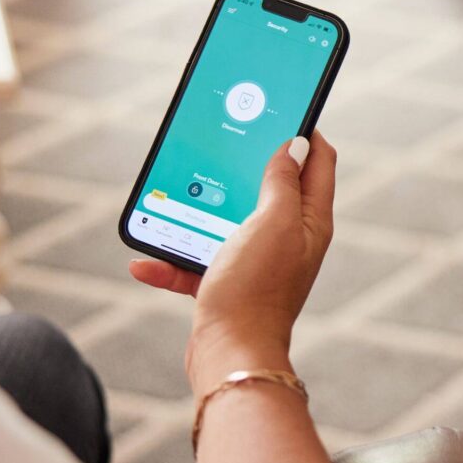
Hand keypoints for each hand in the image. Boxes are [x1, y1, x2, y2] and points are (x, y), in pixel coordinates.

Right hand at [129, 131, 335, 396]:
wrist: (230, 355)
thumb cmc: (256, 287)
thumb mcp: (273, 221)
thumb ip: (283, 181)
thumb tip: (295, 145)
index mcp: (309, 218)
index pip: (319, 160)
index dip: (304, 130)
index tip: (279, 107)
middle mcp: (289, 237)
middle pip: (271, 185)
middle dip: (246, 163)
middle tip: (221, 140)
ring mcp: (258, 260)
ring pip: (228, 220)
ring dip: (199, 211)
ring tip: (173, 197)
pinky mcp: (228, 283)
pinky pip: (197, 261)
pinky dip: (172, 259)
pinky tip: (144, 261)